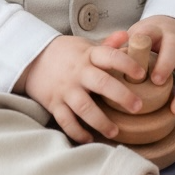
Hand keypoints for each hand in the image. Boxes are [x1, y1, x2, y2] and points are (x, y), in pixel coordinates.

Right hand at [15, 32, 145, 143]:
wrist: (32, 58)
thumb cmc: (67, 53)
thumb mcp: (86, 46)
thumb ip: (107, 44)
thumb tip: (127, 36)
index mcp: (89, 55)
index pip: (110, 56)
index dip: (126, 63)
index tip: (141, 74)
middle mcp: (78, 72)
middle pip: (102, 83)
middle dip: (121, 96)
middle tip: (137, 107)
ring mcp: (66, 89)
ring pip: (84, 107)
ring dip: (101, 121)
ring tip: (115, 132)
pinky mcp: (54, 103)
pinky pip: (66, 121)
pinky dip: (77, 132)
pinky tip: (89, 138)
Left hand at [127, 16, 174, 120]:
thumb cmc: (151, 38)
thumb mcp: (137, 34)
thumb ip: (120, 44)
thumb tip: (102, 52)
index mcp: (156, 31)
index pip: (150, 34)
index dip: (144, 46)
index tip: (143, 67)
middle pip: (174, 50)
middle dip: (167, 66)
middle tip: (158, 83)